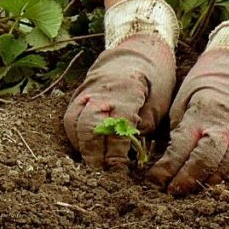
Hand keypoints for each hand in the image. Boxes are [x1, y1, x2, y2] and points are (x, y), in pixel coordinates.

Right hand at [64, 33, 175, 168]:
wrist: (135, 54)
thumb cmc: (152, 82)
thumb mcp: (158, 103)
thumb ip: (142, 128)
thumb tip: (127, 154)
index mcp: (125, 92)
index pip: (115, 128)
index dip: (116, 152)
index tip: (119, 170)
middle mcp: (99, 93)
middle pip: (88, 127)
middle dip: (93, 154)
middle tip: (100, 174)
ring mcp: (84, 94)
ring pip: (73, 125)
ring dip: (81, 148)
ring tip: (91, 166)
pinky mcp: (76, 99)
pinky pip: (70, 122)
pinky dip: (76, 139)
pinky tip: (85, 151)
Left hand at [146, 48, 228, 194]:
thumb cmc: (203, 85)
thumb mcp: (182, 101)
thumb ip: (178, 130)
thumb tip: (164, 161)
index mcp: (202, 112)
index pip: (182, 147)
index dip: (167, 168)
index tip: (154, 181)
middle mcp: (226, 122)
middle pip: (208, 159)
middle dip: (188, 179)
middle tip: (171, 192)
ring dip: (208, 181)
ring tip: (190, 191)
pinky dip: (224, 172)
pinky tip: (209, 180)